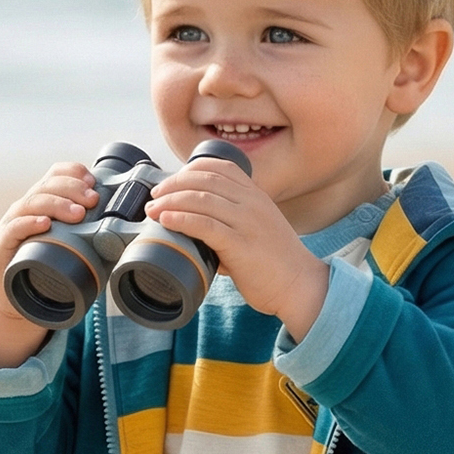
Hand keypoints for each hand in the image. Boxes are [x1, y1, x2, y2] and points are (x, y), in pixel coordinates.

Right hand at [0, 163, 98, 367]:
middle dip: (73, 188)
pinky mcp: (4, 245)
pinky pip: (15, 228)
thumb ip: (93, 237)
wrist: (18, 299)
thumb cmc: (50, 270)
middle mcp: (27, 207)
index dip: (74, 173)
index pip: (56, 174)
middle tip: (93, 200)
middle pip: (47, 185)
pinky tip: (44, 224)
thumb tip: (129, 235)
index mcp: (44, 202)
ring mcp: (13, 224)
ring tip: (77, 213)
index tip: (93, 181)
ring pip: (32, 202)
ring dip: (57, 204)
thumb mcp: (72, 247)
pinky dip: (29, 223)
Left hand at [145, 160, 329, 336]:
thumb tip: (199, 235)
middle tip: (155, 197)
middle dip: (173, 185)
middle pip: (204, 180)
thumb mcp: (258, 231)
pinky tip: (166, 221)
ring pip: (201, 199)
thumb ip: (231, 226)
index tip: (172, 183)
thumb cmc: (277, 264)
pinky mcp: (241, 244)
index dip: (189, 170)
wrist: (300, 286)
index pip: (219, 167)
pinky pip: (205, 224)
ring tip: (152, 210)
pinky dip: (181, 219)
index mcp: (256, 195)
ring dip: (170, 202)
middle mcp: (252, 202)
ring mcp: (247, 221)